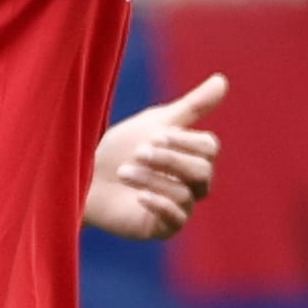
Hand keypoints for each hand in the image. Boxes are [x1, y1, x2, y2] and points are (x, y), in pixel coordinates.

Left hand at [83, 76, 222, 239]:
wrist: (84, 178)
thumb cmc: (120, 148)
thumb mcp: (155, 122)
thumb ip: (192, 106)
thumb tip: (223, 80)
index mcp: (193, 156)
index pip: (210, 148)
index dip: (185, 141)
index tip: (157, 134)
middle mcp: (193, 183)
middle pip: (202, 172)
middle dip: (169, 160)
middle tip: (139, 151)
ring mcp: (180, 207)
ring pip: (185, 194)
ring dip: (152, 179)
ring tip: (123, 172)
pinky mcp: (163, 228)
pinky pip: (176, 220)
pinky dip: (159, 204)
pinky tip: (138, 195)